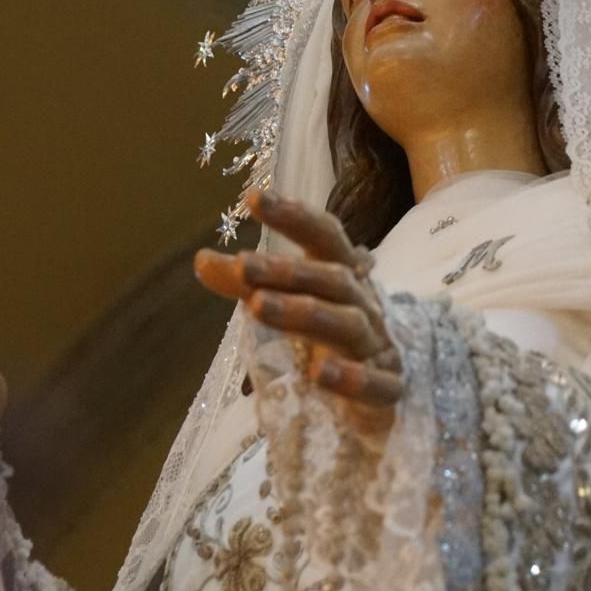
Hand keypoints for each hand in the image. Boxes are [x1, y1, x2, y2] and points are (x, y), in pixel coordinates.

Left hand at [194, 190, 401, 420]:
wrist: (388, 392)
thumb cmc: (336, 338)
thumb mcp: (293, 305)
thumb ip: (250, 285)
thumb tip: (202, 259)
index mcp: (344, 278)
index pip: (325, 238)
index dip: (294, 217)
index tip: (253, 198)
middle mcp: (365, 305)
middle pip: (333, 279)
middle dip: (288, 271)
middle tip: (243, 264)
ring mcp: (380, 347)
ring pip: (347, 324)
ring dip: (304, 313)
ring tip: (257, 308)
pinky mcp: (389, 391)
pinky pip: (376, 384)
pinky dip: (351, 378)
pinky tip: (319, 374)